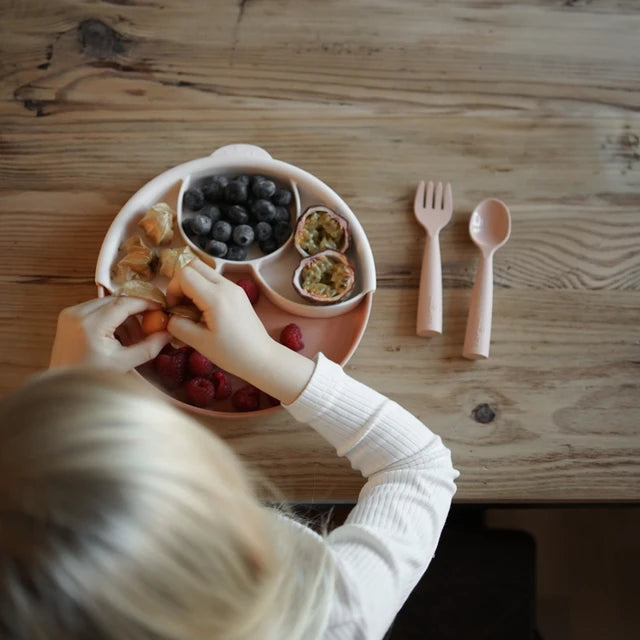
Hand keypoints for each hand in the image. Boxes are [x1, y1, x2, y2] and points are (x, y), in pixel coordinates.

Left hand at [49, 296, 170, 370]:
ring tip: (131, 338)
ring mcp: (70, 313)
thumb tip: (168, 334)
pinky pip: (96, 308)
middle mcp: (77, 313)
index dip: (145, 303)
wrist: (64, 387)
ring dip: (122, 316)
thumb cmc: (92, 377)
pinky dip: (110, 318)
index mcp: (91, 325)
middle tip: (150, 325)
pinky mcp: (67, 316)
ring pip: (106, 303)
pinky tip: (117, 336)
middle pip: (116, 301)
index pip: (124, 303)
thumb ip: (149, 347)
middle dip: (134, 312)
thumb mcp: (124, 363)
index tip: (160, 307)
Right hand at [166, 260, 314, 403]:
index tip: (174, 308)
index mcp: (216, 297)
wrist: (261, 358)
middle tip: (180, 305)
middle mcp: (226, 286)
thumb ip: (178, 326)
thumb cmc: (232, 354)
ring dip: (193, 285)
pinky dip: (204, 289)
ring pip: (205, 271)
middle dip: (181, 282)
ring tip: (192, 310)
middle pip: (194, 265)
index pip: (184, 275)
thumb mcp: (199, 343)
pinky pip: (215, 281)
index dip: (173, 289)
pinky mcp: (238, 293)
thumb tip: (169, 316)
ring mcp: (234, 287)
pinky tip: (205, 311)